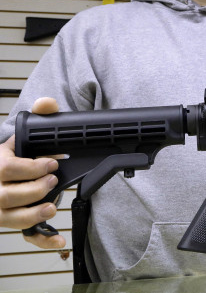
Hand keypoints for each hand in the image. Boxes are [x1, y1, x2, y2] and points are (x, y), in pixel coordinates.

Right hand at [0, 97, 64, 248]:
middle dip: (34, 190)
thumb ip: (39, 118)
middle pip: (7, 195)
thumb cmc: (16, 155)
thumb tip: (48, 103)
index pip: (7, 168)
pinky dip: (43, 240)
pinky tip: (60, 241)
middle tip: (53, 181)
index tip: (53, 163)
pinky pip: (24, 235)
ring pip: (11, 218)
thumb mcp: (24, 135)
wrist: (5, 170)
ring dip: (34, 214)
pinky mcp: (10, 221)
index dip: (31, 167)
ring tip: (53, 206)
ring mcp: (0, 208)